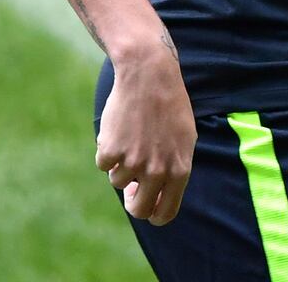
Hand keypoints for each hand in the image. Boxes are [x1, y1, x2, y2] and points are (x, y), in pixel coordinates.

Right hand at [95, 36, 197, 224]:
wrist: (149, 74)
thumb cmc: (169, 103)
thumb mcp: (184, 137)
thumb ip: (174, 166)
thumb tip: (159, 193)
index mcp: (180, 169)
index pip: (166, 213)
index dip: (153, 213)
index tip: (146, 202)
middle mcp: (158, 170)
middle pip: (139, 210)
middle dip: (133, 201)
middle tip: (130, 186)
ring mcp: (134, 162)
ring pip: (118, 181)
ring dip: (120, 163)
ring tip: (131, 134)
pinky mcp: (112, 151)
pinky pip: (103, 164)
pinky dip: (106, 148)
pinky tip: (118, 127)